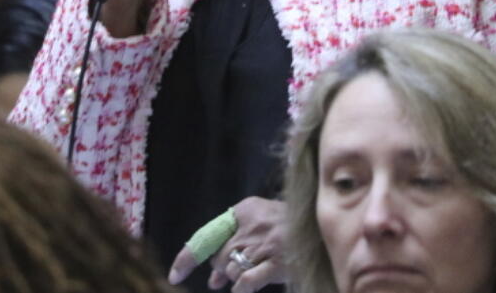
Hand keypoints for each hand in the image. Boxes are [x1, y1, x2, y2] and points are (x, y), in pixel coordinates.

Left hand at [169, 197, 287, 292]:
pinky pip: (246, 282)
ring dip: (234, 276)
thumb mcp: (262, 220)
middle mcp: (252, 225)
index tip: (174, 275)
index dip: (187, 257)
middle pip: (219, 256)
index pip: (207, 234)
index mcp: (245, 209)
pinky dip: (242, 288)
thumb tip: (214, 278)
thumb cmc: (290, 225)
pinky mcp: (276, 263)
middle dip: (220, 268)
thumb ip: (236, 241)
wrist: (321, 228)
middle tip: (220, 277)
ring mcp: (264, 245)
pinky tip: (245, 288)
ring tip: (249, 270)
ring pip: (230, 270)